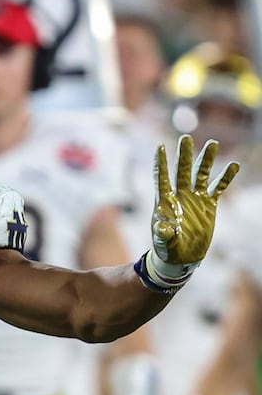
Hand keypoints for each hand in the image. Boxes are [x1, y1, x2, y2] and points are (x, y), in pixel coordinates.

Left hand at [137, 135, 239, 293]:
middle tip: (186, 137)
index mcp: (165, 201)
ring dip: (206, 160)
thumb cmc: (167, 248)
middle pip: (182, 171)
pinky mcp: (208, 206)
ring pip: (201, 175)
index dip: (161, 163)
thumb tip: (163, 227)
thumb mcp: (163, 242)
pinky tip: (234, 166)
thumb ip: (163, 234)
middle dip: (184, 155)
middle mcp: (180, 195)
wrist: (180, 257)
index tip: (160, 147)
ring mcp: (194, 199)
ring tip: (212, 143)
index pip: (161, 178)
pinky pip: (218, 188)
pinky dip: (225, 178)